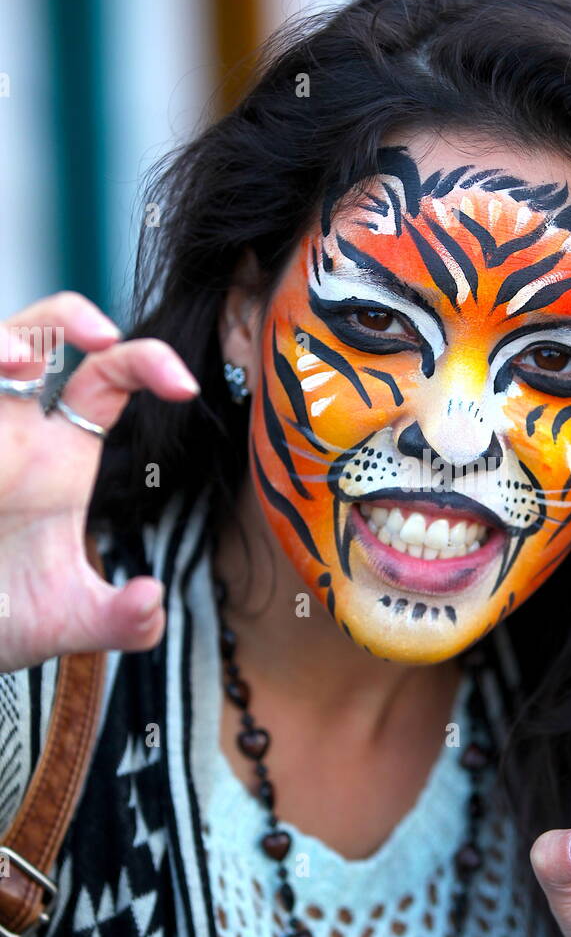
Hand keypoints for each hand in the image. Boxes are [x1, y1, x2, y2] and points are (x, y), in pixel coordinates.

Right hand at [0, 291, 199, 671]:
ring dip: (1, 339)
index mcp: (57, 455)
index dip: (147, 363)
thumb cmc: (1, 618)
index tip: (186, 386)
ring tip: (22, 360)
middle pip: (38, 334)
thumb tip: (151, 603)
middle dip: (64, 315)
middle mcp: (11, 430)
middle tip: (101, 334)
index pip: (107, 378)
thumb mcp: (67, 621)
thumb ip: (119, 619)